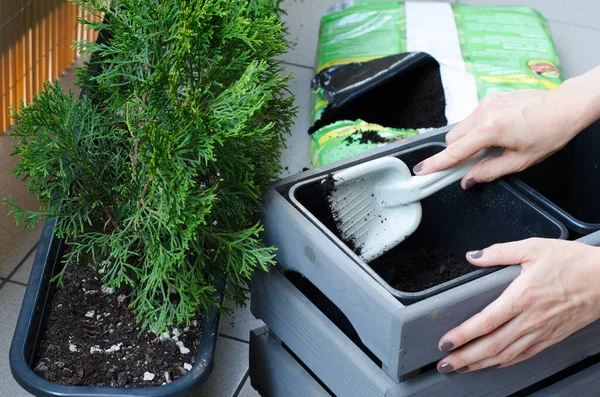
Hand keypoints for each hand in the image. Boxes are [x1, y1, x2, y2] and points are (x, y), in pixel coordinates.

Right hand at [414, 78, 599, 188]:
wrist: (566, 106)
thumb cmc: (550, 131)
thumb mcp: (520, 161)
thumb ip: (489, 172)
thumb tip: (469, 180)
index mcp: (490, 130)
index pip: (455, 152)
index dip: (437, 164)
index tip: (422, 171)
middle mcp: (484, 112)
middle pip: (452, 139)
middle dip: (456, 153)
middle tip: (470, 165)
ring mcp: (487, 102)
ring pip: (461, 128)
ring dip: (467, 141)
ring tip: (491, 147)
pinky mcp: (491, 98)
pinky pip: (472, 118)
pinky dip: (476, 129)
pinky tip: (497, 134)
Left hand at [436, 238, 599, 373]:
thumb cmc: (573, 263)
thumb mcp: (533, 247)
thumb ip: (499, 252)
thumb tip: (474, 256)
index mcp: (522, 297)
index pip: (485, 322)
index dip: (462, 335)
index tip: (445, 342)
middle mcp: (530, 319)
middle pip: (491, 345)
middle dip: (464, 357)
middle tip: (444, 363)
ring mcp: (541, 332)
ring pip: (506, 355)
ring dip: (480, 363)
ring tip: (461, 367)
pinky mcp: (551, 337)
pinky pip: (524, 355)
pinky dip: (504, 362)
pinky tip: (492, 363)